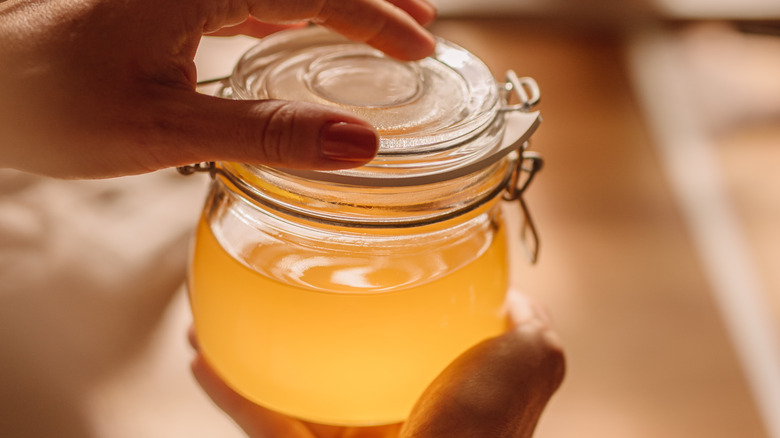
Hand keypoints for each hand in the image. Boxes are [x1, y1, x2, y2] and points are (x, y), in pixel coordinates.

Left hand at [0, 0, 435, 177]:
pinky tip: (309, 39)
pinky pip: (252, 2)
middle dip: (372, 0)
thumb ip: (270, 133)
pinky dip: (294, 19)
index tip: (422, 52)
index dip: (377, 20)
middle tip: (424, 31)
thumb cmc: (52, 101)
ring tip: (388, 32)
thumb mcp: (170, 127)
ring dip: (338, 7)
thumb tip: (360, 144)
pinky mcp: (171, 3)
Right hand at [189, 289, 564, 437]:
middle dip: (306, 332)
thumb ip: (531, 329)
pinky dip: (231, 393)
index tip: (362, 276)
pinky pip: (260, 423)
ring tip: (221, 317)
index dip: (383, 310)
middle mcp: (394, 421)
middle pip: (339, 366)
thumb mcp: (532, 361)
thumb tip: (514, 297)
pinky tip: (203, 356)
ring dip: (254, 357)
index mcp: (441, 396)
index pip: (404, 344)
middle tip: (281, 291)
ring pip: (290, 392)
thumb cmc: (484, 431)